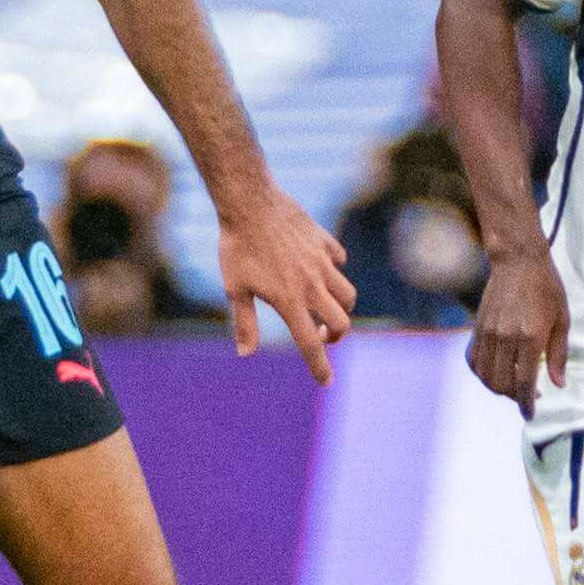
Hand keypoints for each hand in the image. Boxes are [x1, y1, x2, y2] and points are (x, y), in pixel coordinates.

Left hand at [217, 191, 353, 382]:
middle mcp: (312, 284)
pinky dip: (334, 270)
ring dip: (340, 307)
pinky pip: (339, 261)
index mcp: (289, 300)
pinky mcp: (325, 242)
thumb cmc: (237, 247)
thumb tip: (245, 354)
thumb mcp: (235, 288)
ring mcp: (321, 263)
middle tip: (320, 336)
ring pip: (348, 294)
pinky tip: (319, 269)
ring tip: (323, 307)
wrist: (250, 203)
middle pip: (341, 322)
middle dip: (335, 336)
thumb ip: (244, 323)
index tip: (326, 382)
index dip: (319, 367)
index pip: (309, 344)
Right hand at [465, 246, 569, 412]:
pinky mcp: (477, 328)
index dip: (526, 403)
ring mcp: (488, 333)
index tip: (530, 414)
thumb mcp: (562, 320)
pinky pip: (473, 360)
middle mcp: (506, 338)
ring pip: (485, 375)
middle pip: (501, 383)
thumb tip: (558, 384)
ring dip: (497, 387)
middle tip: (527, 395)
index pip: (524, 382)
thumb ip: (559, 355)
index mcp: (530, 337)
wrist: (518, 262)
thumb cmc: (546, 289)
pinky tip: (494, 372)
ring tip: (512, 385)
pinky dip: (481, 372)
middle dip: (513, 397)